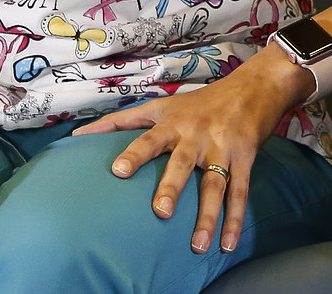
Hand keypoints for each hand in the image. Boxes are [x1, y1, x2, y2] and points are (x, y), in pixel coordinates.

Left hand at [75, 45, 308, 253]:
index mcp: (173, 123)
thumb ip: (121, 121)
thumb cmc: (202, 101)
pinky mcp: (245, 157)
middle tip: (160, 212)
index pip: (148, 139)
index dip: (134, 154)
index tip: (119, 171)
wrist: (255, 86)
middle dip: (171, 188)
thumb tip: (77, 136)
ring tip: (196, 245)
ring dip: (206, 217)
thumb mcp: (162, 105)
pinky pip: (239, 191)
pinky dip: (235, 219)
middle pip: (181, 164)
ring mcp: (222, 148)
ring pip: (213, 185)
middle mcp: (196, 136)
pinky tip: (227, 244)